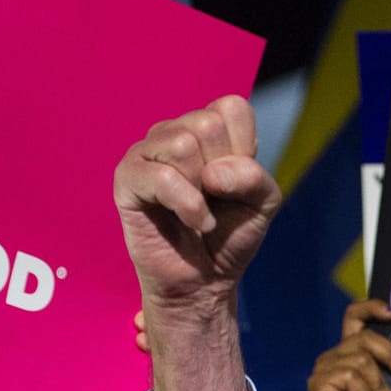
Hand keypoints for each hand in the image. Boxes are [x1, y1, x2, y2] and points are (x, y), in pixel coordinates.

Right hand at [112, 96, 280, 314]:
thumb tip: (213, 173)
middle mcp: (173, 132)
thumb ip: (255, 178)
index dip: (244, 151)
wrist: (204, 282)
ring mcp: (146, 153)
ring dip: (202, 190)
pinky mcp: (127, 179)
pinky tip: (191, 222)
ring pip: (183, 143)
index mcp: (205, 128)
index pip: (232, 108)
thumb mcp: (262, 204)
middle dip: (222, 171)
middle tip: (214, 199)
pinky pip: (161, 176)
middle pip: (207, 124)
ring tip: (200, 210)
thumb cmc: (229, 237)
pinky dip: (188, 205)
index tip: (235, 182)